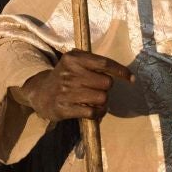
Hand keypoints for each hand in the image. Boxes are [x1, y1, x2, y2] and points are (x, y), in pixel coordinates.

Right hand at [12, 51, 133, 122]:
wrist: (40, 93)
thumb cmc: (65, 77)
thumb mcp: (74, 62)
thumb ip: (95, 63)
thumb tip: (126, 75)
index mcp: (73, 58)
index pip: (104, 63)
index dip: (121, 71)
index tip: (131, 78)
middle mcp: (69, 73)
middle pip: (106, 83)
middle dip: (106, 88)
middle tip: (97, 90)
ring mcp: (66, 92)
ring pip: (102, 98)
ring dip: (103, 102)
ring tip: (95, 101)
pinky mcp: (65, 108)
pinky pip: (93, 112)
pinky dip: (98, 113)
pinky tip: (93, 111)